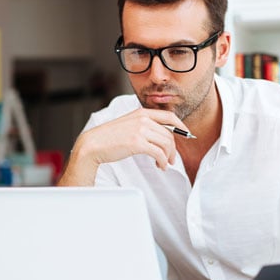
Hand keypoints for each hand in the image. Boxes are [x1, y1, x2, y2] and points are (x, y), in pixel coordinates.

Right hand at [58, 108, 190, 185]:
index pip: (169, 116)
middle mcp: (142, 119)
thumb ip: (144, 125)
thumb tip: (160, 134)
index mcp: (141, 112)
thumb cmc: (109, 137)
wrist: (93, 144)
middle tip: (171, 159)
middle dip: (173, 149)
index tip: (186, 135)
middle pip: (169, 134)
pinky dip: (162, 162)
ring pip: (166, 144)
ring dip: (168, 157)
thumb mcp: (128, 124)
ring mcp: (140, 130)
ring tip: (164, 164)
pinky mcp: (137, 143)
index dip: (181, 126)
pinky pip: (159, 153)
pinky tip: (159, 166)